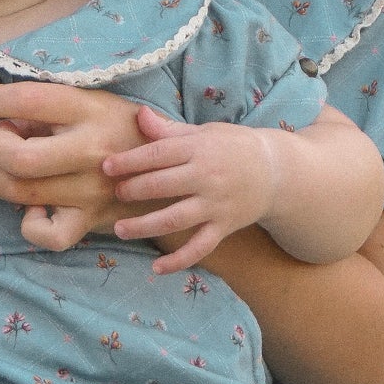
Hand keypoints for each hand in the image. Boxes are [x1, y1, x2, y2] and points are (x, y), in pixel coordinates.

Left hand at [0, 83, 151, 248]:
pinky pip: (47, 235)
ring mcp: (91, 191)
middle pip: (18, 158)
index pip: (29, 100)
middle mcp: (92, 151)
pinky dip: (28, 224)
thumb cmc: (119, 127)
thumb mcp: (89, 101)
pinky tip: (31, 206)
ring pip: (19, 192)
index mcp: (89, 110)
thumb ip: (41, 109)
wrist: (172, 169)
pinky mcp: (90, 221)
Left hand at [101, 106, 276, 273]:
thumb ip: (169, 129)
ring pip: (175, 219)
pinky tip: (157, 268)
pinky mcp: (224, 227)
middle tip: (116, 194)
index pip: (158, 154)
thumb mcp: (203, 132)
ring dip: (144, 226)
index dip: (130, 161)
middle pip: (162, 186)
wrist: (277, 171)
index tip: (107, 167)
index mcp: (200, 148)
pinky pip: (200, 247)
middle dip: (133, 191)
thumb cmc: (232, 147)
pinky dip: (179, 261)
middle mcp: (207, 177)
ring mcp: (216, 204)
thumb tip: (140, 114)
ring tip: (119, 230)